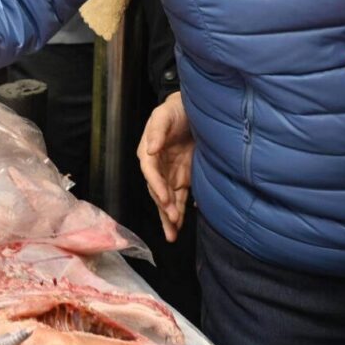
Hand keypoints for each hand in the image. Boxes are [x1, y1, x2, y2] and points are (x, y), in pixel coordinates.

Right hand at [137, 93, 193, 242]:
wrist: (196, 110)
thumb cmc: (176, 109)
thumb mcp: (164, 115)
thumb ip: (157, 131)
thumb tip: (150, 149)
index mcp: (149, 152)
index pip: (150, 172)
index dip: (157, 185)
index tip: (164, 198)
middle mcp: (158, 167)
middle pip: (158, 190)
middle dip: (164, 207)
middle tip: (173, 222)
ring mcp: (171, 174)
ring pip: (169, 199)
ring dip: (170, 216)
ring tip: (173, 235)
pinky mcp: (184, 178)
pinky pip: (182, 197)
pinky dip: (183, 210)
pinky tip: (183, 225)